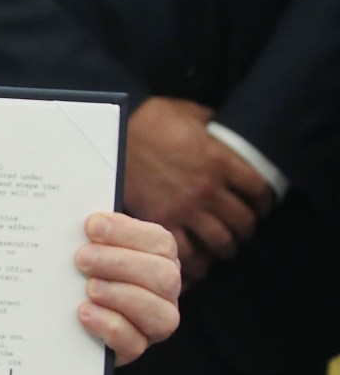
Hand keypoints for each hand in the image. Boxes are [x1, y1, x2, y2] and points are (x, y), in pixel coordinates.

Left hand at [74, 211, 180, 364]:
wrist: (63, 318)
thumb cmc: (78, 270)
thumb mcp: (86, 246)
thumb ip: (90, 234)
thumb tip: (77, 216)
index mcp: (158, 257)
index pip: (159, 241)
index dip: (127, 232)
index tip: (91, 226)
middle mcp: (164, 290)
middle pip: (162, 275)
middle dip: (120, 263)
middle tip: (82, 258)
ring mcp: (154, 323)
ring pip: (158, 313)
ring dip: (120, 295)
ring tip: (88, 287)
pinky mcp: (134, 348)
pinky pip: (133, 342)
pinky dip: (109, 325)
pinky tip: (84, 313)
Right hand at [124, 97, 273, 282]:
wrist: (111, 138)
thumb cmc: (146, 122)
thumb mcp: (184, 111)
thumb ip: (207, 121)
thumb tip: (216, 123)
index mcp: (219, 161)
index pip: (258, 190)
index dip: (264, 201)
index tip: (261, 206)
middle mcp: (207, 189)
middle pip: (243, 220)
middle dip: (247, 228)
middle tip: (242, 230)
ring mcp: (184, 208)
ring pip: (221, 241)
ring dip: (226, 247)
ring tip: (223, 247)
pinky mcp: (161, 221)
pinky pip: (187, 252)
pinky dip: (196, 262)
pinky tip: (199, 262)